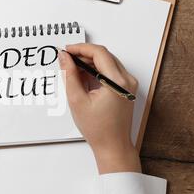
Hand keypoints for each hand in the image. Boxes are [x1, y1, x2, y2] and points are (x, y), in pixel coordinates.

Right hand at [58, 44, 140, 173]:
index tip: (67, 50)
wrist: (112, 146)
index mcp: (117, 82)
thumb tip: (64, 58)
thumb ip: (69, 75)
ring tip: (72, 69)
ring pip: (107, 62)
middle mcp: (127, 80)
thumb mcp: (77, 100)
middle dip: (84, 54)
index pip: (99, 53)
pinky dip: (96, 71)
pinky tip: (83, 77)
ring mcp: (128, 84)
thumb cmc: (98, 129)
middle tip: (66, 59)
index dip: (81, 48)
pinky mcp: (126, 88)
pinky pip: (110, 72)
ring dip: (89, 62)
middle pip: (104, 56)